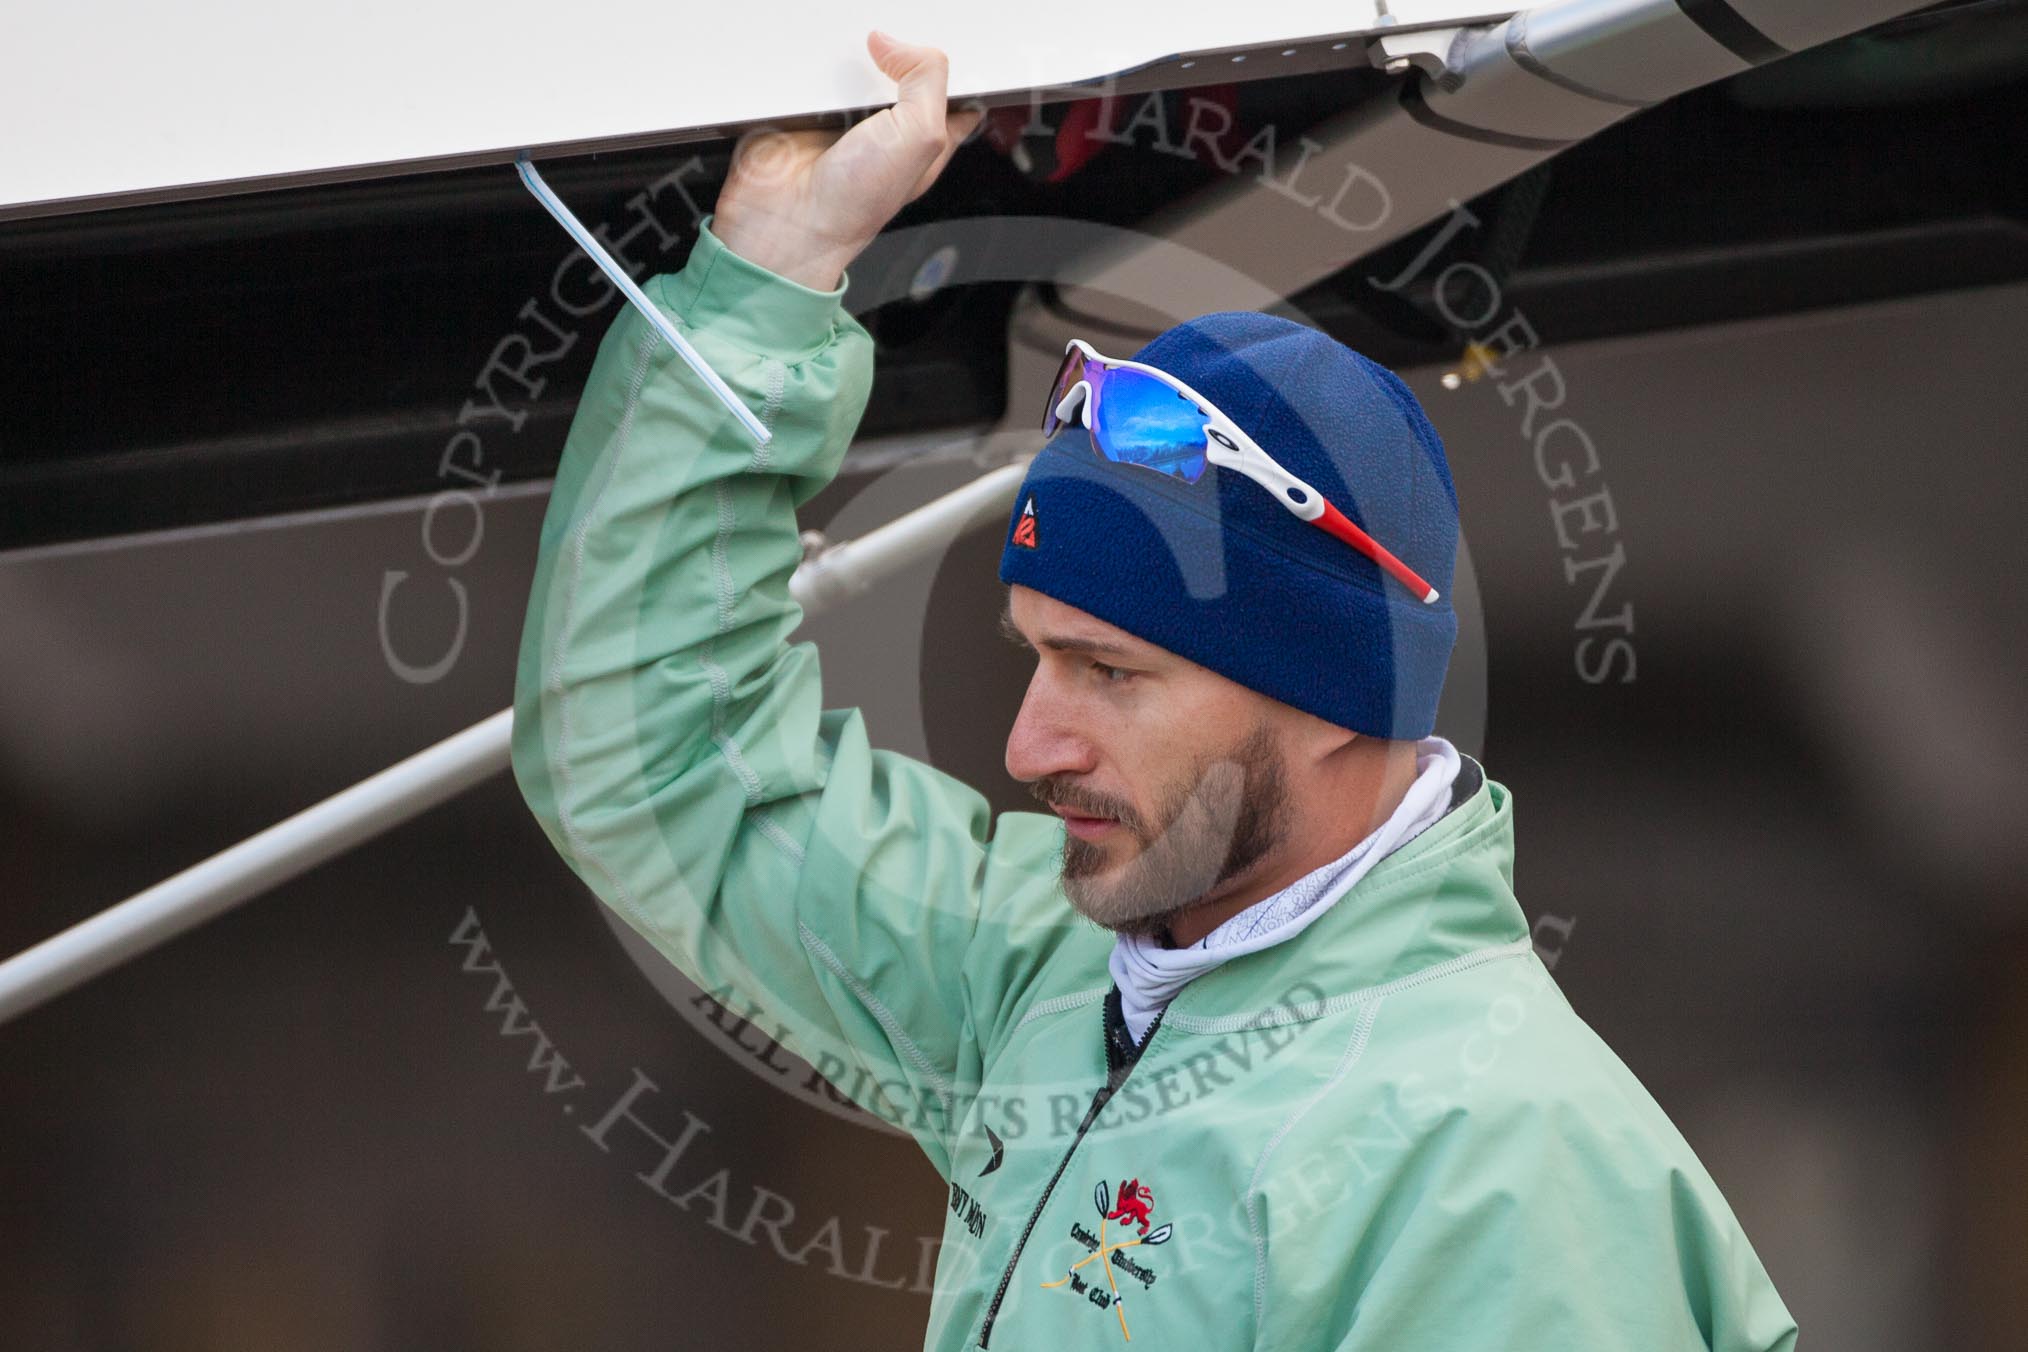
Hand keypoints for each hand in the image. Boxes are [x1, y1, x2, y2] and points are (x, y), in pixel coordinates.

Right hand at [712, 31, 981, 291]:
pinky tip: (813, 87)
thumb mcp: (920, 137)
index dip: (950, 70)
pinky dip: (808, 70)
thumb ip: (928, 80)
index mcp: (924, 139)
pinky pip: (808, 71)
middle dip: (894, 57)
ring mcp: (844, 117)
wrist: (789, 220)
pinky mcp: (805, 108)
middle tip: (886, 62)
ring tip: (843, 83)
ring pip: (852, 65)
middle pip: (901, 69)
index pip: (951, 92)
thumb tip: (894, 44)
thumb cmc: (855, 205)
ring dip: (845, 64)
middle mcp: (886, 128)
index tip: (936, 57)